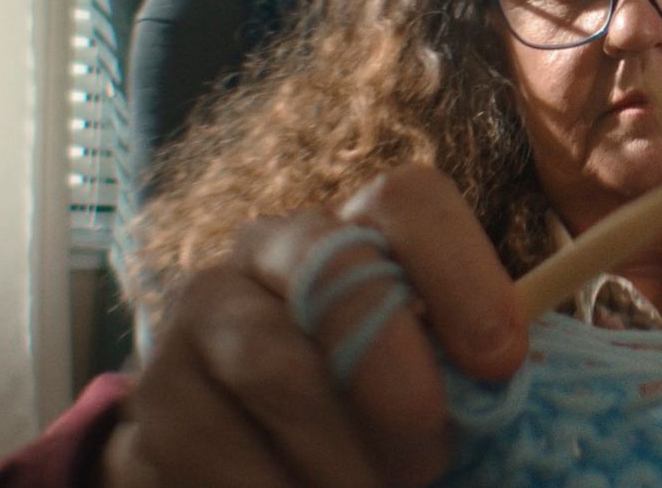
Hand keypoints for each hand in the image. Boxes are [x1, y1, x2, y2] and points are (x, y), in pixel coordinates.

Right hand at [102, 164, 527, 487]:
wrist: (239, 459)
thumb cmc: (364, 415)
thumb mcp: (425, 377)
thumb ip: (467, 364)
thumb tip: (513, 369)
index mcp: (349, 233)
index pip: (407, 200)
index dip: (461, 270)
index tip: (502, 360)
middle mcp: (261, 254)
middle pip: (335, 275)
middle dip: (398, 382)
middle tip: (429, 462)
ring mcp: (191, 325)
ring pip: (275, 367)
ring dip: (342, 457)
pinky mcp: (147, 411)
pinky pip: (211, 451)